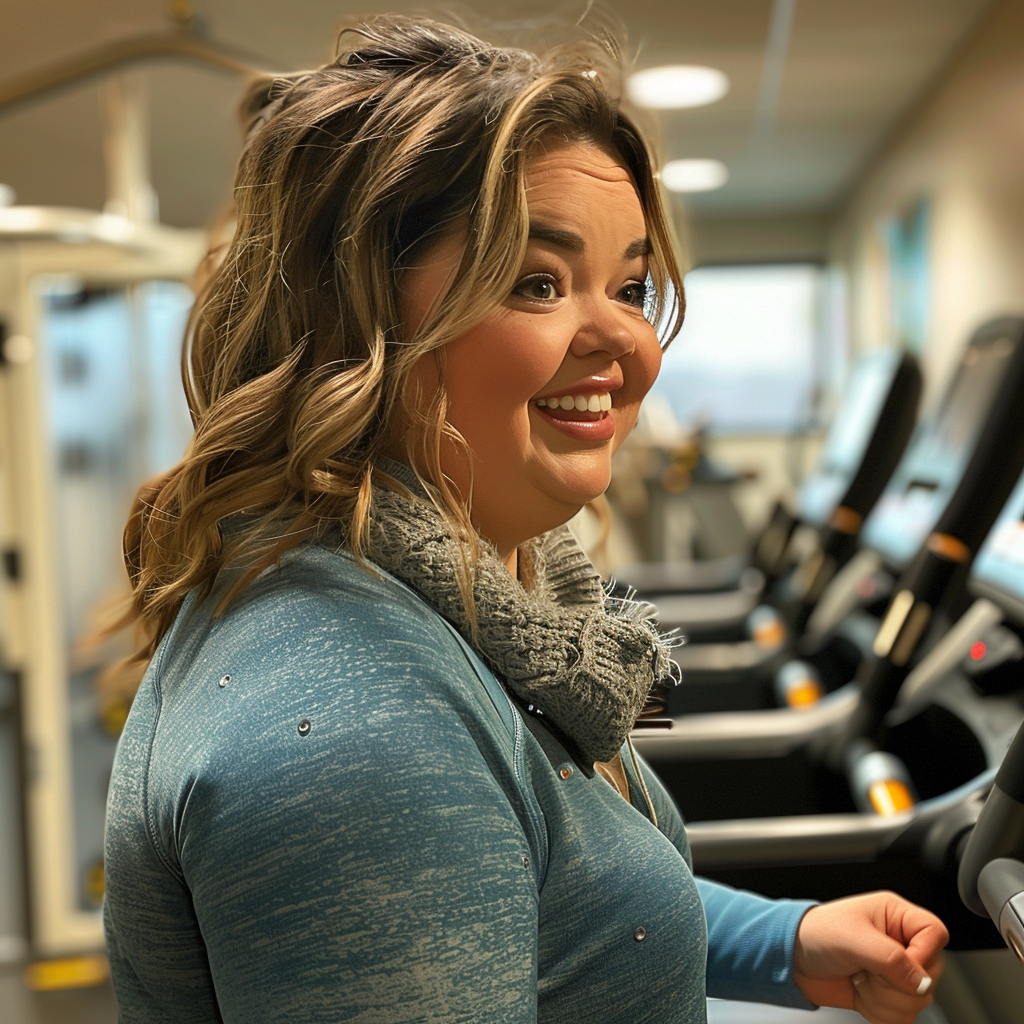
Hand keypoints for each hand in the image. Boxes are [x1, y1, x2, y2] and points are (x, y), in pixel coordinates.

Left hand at [793, 891, 948, 1023]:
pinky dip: (879, 1012)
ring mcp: (895, 972)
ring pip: (918, 1001)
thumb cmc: (816, 934)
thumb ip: (891, 959)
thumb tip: (922, 982)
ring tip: (859, 978)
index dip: (924, 954)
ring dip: (883, 998)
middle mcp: (900, 943)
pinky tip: (860, 993)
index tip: (898, 963)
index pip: (934, 934)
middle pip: (930, 975)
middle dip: (893, 982)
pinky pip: (903, 1017)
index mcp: (895, 916)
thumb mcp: (853, 938)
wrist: (793, 959)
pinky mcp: (887, 995)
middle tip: (865, 968)